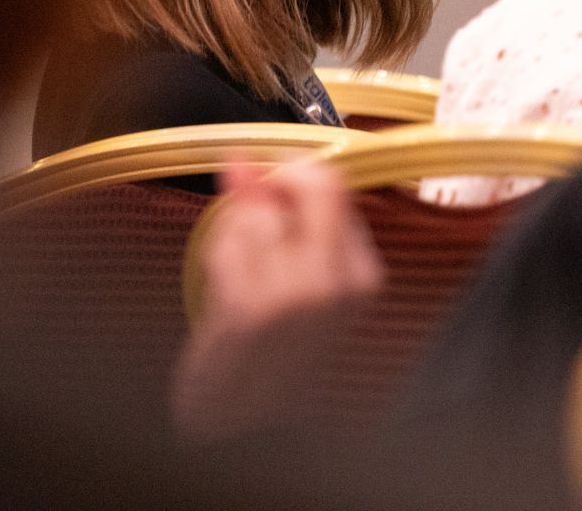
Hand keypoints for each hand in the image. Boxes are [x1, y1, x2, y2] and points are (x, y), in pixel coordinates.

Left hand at [170, 159, 382, 441]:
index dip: (289, 182)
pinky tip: (225, 299)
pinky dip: (217, 258)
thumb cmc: (268, 345)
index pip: (331, 184)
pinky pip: (225, 242)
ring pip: (255, 214)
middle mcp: (338, 284)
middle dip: (268, 196)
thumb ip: (272, 208)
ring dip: (234, 236)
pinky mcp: (249, 309)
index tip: (271, 201)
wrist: (239, 425)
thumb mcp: (295, 273)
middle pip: (306, 184)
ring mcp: (295, 296)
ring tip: (239, 281)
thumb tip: (238, 154)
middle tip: (254, 234)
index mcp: (364, 276)